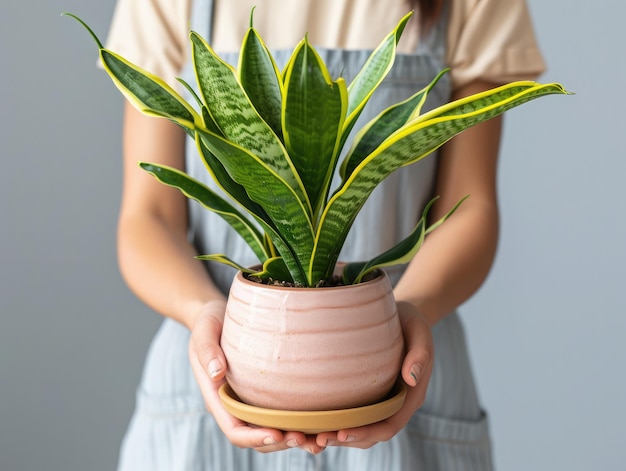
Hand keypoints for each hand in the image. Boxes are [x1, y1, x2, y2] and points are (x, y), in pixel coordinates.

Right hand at [188, 300, 324, 453]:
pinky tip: (318, 421)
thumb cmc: (209, 322)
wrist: (217, 315)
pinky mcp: (263, 393)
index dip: (255, 437)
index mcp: (217, 398)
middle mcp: (233, 405)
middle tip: (307, 439)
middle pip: (256, 438)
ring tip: (318, 439)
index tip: (278, 434)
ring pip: (270, 430)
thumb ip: (208, 351)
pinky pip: (279, 413)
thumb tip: (217, 372)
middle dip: (280, 442)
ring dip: (292, 439)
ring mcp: (249, 401)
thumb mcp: (204, 331)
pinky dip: (297, 423)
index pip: (235, 429)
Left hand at [315, 301, 433, 448]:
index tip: (342, 432)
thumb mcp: (420, 332)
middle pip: (371, 434)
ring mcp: (379, 399)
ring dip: (337, 435)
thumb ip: (420, 354)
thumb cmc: (410, 321)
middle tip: (319, 440)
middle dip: (346, 440)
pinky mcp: (365, 392)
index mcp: (410, 396)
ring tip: (311, 437)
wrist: (401, 315)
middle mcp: (394, 404)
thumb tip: (411, 378)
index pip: (389, 425)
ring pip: (359, 427)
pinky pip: (350, 412)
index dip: (367, 433)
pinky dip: (334, 420)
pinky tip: (313, 418)